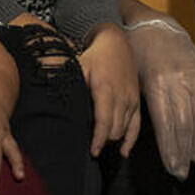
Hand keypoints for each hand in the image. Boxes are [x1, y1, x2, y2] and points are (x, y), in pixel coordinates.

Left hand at [79, 24, 140, 157]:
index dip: (99, 139)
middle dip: (103, 140)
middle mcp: (121, 96)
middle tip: (89, 145)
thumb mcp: (79, 67)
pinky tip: (123, 152)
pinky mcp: (137, 101)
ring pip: (124, 130)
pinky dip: (130, 140)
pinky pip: (137, 126)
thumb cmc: (94, 57)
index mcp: (105, 89)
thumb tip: (58, 106)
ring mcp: (131, 99)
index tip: (93, 152)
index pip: (104, 121)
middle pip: (115, 130)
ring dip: (112, 139)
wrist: (116, 43)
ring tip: (99, 144)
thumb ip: (72, 87)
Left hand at [125, 16, 194, 179]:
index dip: (169, 149)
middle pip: (185, 124)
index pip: (165, 124)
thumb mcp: (133, 82)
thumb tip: (139, 143)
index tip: (171, 169)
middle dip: (183, 151)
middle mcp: (179, 80)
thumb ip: (142, 110)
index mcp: (156, 84)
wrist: (154, 28)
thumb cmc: (138, 59)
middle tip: (182, 172)